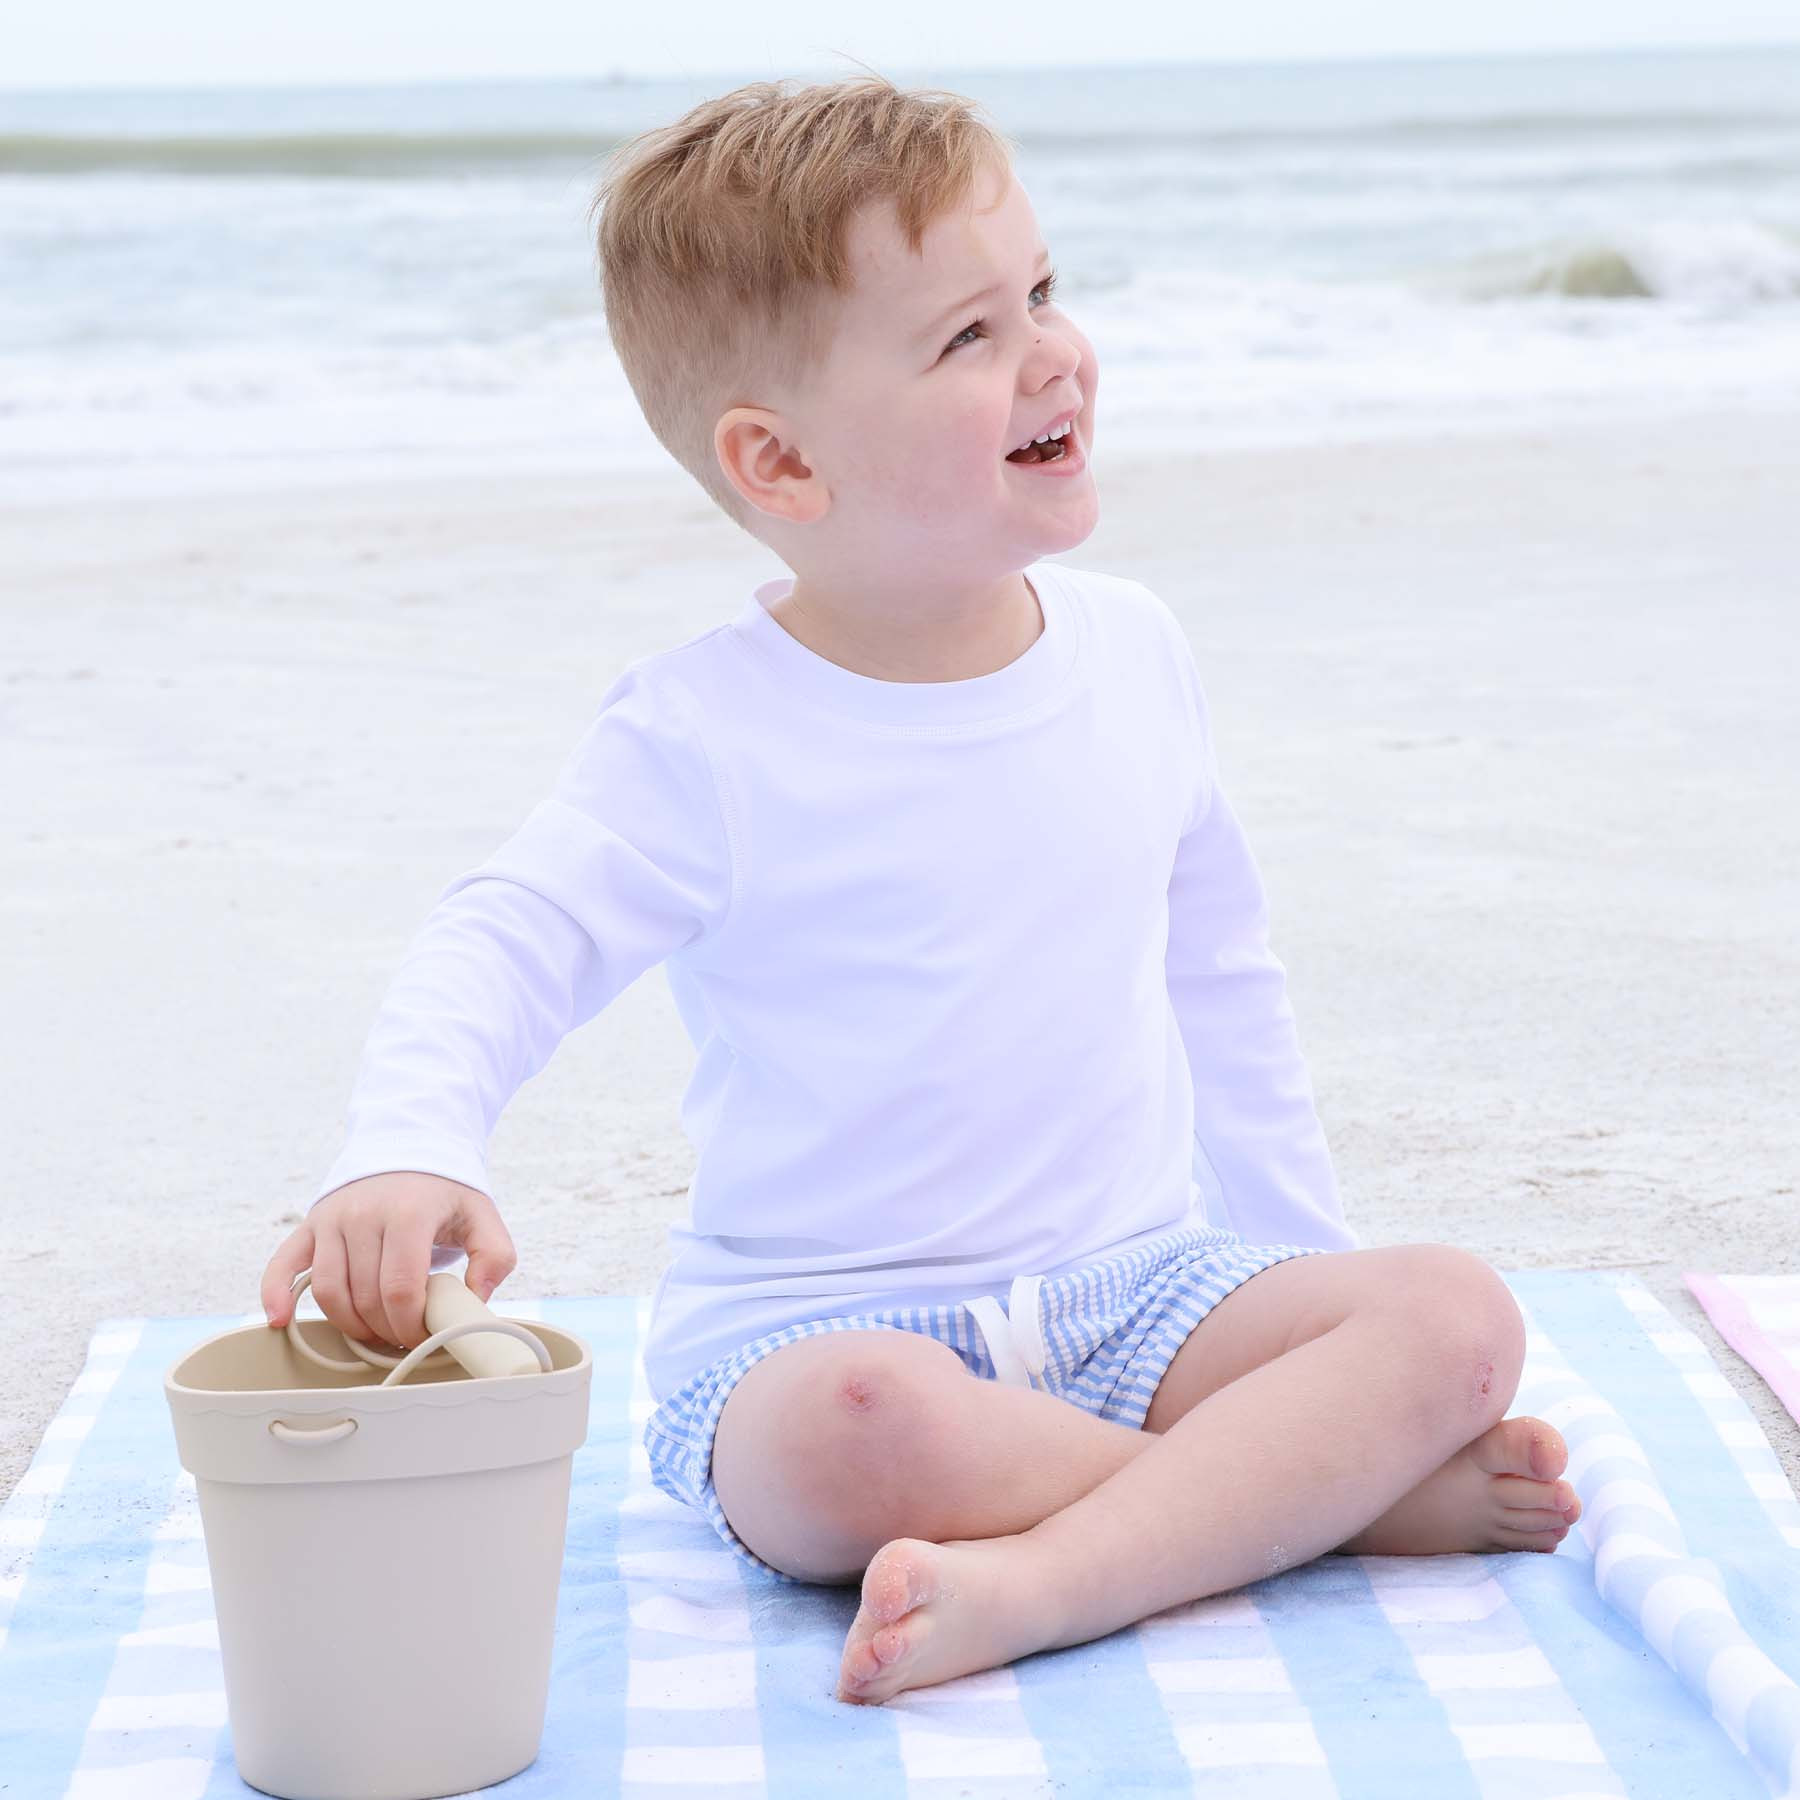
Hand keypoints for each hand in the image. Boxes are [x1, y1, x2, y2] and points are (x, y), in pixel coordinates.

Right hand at [260, 1171, 515, 1351]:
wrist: (409, 1146)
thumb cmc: (445, 1191)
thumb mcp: (481, 1216)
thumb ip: (493, 1258)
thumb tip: (475, 1301)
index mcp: (408, 1213)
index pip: (401, 1290)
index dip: (411, 1325)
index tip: (424, 1335)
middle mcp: (363, 1214)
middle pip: (366, 1297)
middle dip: (386, 1329)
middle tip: (403, 1337)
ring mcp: (332, 1219)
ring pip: (330, 1292)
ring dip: (350, 1324)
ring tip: (373, 1333)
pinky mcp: (310, 1224)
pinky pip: (283, 1265)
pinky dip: (276, 1295)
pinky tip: (280, 1321)